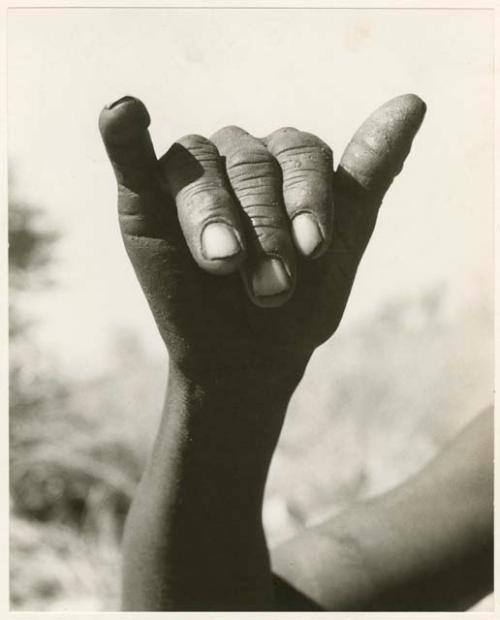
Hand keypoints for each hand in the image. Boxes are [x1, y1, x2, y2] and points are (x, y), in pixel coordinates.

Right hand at [98, 95, 424, 379]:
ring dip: (211, 215)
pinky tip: (122, 114)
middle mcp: (238, 158)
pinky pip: (130, 157)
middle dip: (263, 227)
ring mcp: (190, 175)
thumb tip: (413, 102)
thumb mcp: (341, 245)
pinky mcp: (144, 198)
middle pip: (251, 164)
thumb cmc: (296, 304)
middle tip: (272, 287)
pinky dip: (123, 135)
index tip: (313, 250)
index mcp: (285, 163)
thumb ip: (366, 175)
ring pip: (198, 166)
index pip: (302, 153)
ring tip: (222, 265)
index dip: (309, 197)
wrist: (248, 357)